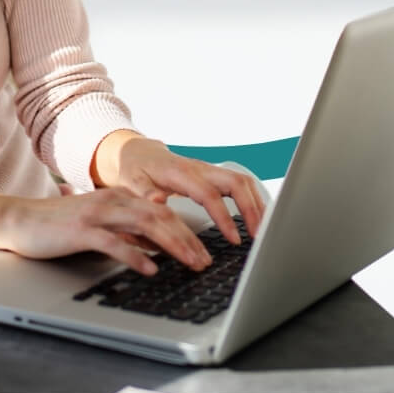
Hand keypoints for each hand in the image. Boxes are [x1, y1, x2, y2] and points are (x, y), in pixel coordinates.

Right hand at [0, 188, 213, 274]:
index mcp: (120, 197)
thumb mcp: (101, 225)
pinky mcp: (82, 230)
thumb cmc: (59, 226)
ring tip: (189, 263)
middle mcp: (112, 200)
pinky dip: (136, 255)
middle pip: (160, 217)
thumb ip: (127, 231)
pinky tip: (150, 269)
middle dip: (187, 240)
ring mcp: (97, 214)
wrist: (19, 219)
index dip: (187, 231)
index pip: (163, 212)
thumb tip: (155, 245)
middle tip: (205, 261)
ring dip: (172, 246)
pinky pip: (115, 242)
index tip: (204, 251)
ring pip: (145, 226)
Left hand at [96, 133, 266, 246]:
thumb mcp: (131, 181)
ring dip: (257, 204)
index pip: (210, 194)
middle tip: (258, 236)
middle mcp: (200, 169)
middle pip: (237, 182)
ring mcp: (209, 171)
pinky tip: (256, 219)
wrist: (137, 153)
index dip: (224, 217)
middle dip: (252, 209)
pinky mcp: (213, 176)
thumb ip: (143, 192)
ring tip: (262, 230)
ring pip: (243, 181)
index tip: (233, 239)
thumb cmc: (135, 169)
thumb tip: (156, 202)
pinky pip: (239, 185)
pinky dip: (252, 200)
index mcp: (181, 173)